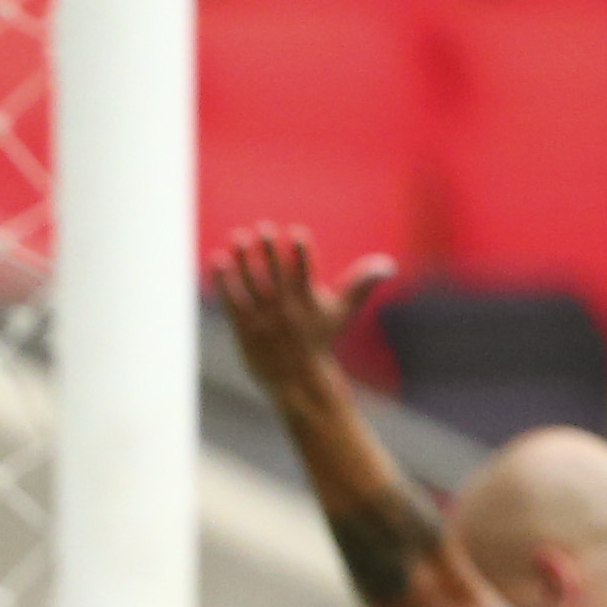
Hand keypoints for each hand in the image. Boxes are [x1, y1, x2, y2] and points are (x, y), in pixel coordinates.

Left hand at [211, 226, 395, 407]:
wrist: (297, 378)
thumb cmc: (321, 338)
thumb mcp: (343, 311)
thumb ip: (361, 284)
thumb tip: (388, 265)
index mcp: (308, 300)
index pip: (305, 273)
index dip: (300, 254)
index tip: (295, 234)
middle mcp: (285, 309)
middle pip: (275, 277)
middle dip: (269, 253)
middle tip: (262, 228)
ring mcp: (263, 320)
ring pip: (251, 286)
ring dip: (243, 261)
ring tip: (238, 237)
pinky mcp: (245, 329)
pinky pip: (233, 301)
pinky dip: (225, 282)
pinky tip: (218, 259)